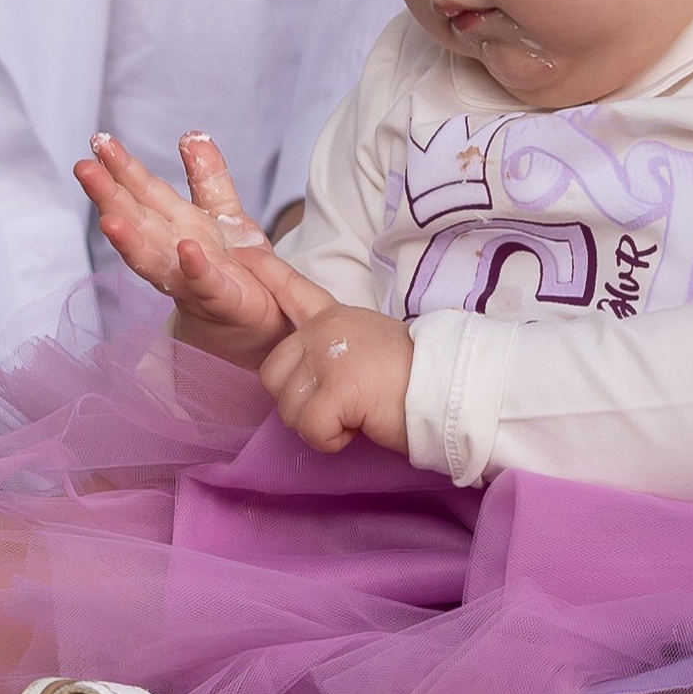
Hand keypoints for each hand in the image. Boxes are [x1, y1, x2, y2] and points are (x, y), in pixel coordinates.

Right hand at [75, 130, 291, 368]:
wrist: (266, 323)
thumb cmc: (241, 272)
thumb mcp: (226, 214)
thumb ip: (208, 177)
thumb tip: (191, 135)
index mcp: (175, 225)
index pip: (144, 191)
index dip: (123, 167)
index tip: (99, 141)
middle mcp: (173, 251)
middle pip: (137, 220)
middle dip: (109, 196)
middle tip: (84, 169)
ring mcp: (191, 279)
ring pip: (154, 257)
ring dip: (130, 239)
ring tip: (109, 219)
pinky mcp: (222, 301)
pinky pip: (207, 284)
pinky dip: (195, 268)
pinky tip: (186, 249)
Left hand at [245, 251, 411, 454]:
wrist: (451, 390)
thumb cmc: (415, 379)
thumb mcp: (369, 346)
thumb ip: (335, 348)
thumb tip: (310, 375)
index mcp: (334, 317)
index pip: (292, 289)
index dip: (265, 273)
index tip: (240, 253)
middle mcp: (325, 329)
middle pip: (272, 375)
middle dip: (299, 403)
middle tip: (340, 405)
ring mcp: (329, 355)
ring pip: (288, 409)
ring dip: (319, 424)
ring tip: (357, 412)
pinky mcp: (337, 388)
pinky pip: (311, 429)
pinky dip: (332, 440)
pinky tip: (359, 426)